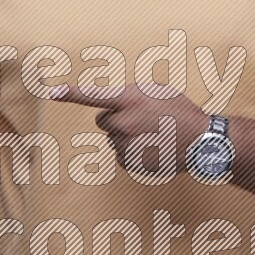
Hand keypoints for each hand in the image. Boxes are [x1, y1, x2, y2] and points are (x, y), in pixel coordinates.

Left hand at [49, 81, 204, 174]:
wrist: (201, 142)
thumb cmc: (181, 112)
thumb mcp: (158, 91)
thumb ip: (132, 94)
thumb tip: (116, 103)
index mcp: (131, 100)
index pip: (94, 96)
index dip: (71, 93)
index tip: (52, 92)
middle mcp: (125, 123)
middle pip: (103, 121)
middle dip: (116, 120)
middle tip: (141, 121)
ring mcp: (128, 145)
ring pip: (113, 140)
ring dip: (127, 138)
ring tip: (153, 136)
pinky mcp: (132, 163)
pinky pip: (122, 157)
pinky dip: (133, 154)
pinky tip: (153, 149)